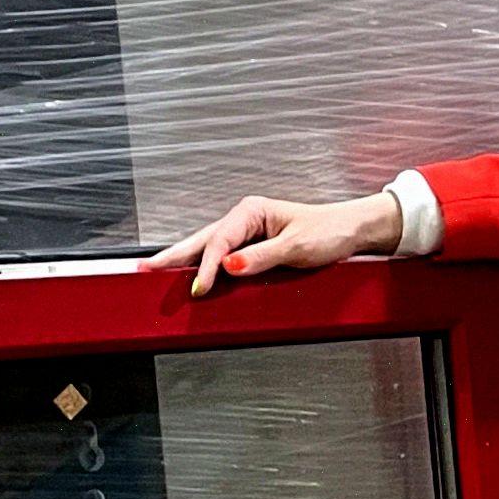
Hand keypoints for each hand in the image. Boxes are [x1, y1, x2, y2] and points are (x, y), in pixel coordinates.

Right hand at [151, 187, 403, 296]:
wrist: (353, 230)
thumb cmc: (330, 231)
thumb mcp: (296, 246)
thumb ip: (261, 258)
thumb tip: (229, 267)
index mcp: (252, 211)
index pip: (219, 241)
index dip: (206, 266)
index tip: (199, 287)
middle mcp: (246, 218)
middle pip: (202, 239)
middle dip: (173, 255)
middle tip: (144, 269)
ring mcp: (248, 233)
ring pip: (208, 247)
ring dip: (183, 260)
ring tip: (155, 271)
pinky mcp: (253, 246)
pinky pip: (222, 256)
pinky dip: (204, 266)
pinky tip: (190, 275)